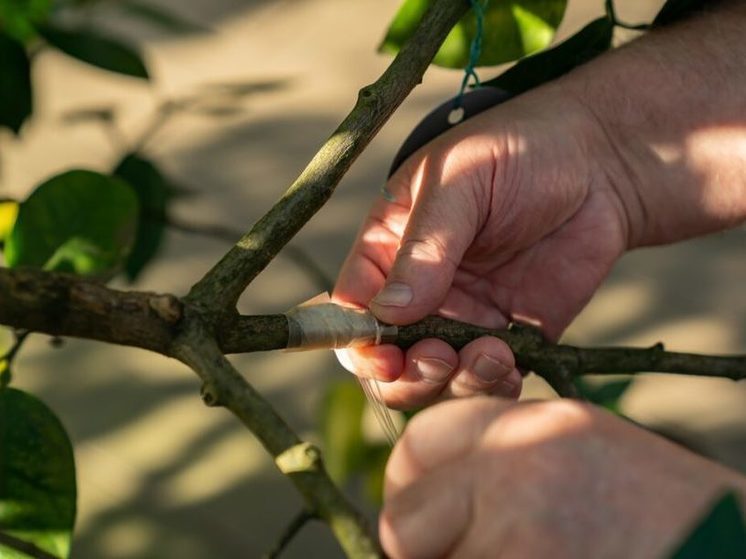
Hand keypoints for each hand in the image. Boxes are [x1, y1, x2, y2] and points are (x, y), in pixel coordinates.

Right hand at [334, 86, 629, 408]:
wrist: (604, 163)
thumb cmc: (520, 150)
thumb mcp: (461, 181)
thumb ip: (425, 245)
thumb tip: (388, 311)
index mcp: (389, 246)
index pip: (351, 305)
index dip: (355, 338)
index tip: (383, 355)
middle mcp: (419, 289)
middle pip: (385, 358)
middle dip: (404, 374)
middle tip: (437, 358)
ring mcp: (463, 317)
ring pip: (433, 378)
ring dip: (452, 382)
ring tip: (491, 352)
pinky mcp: (509, 336)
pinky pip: (485, 379)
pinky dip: (491, 386)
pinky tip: (510, 362)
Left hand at [381, 397, 745, 558]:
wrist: (736, 551)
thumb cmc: (669, 515)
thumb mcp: (583, 455)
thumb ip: (504, 462)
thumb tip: (428, 496)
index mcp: (531, 427)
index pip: (417, 443)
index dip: (412, 486)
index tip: (426, 515)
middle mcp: (514, 471)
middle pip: (404, 519)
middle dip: (422, 547)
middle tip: (466, 552)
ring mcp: (515, 537)